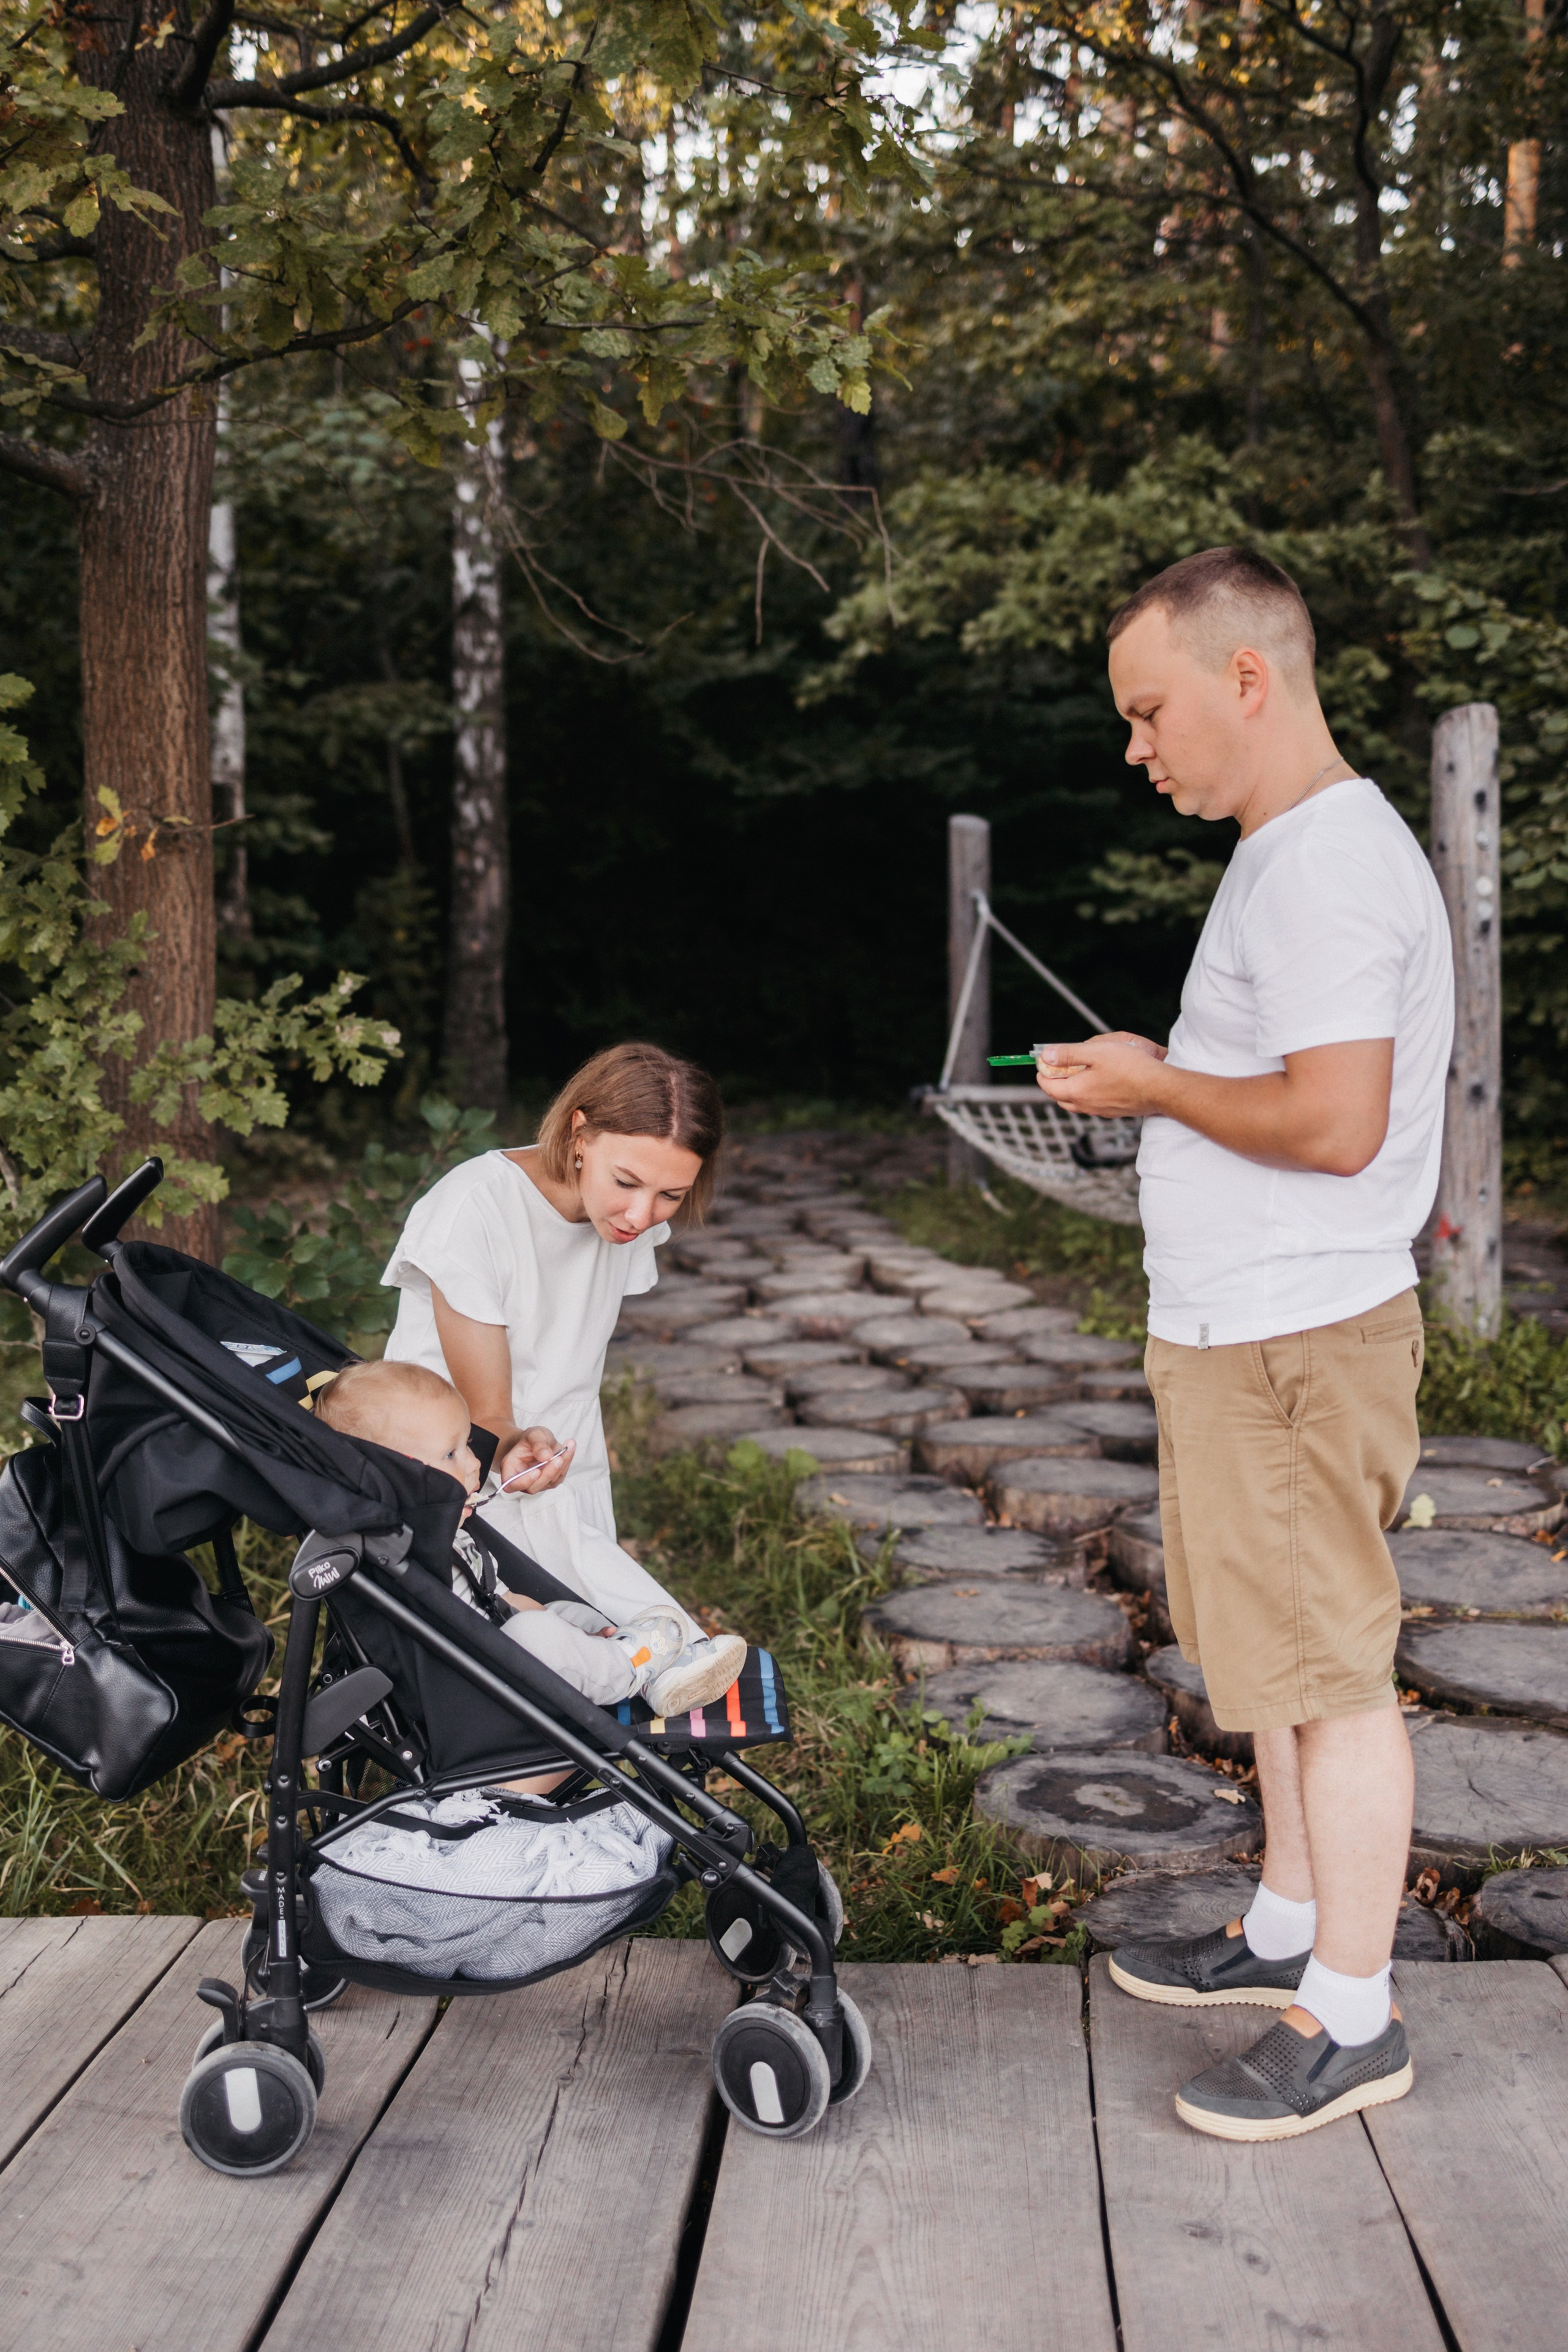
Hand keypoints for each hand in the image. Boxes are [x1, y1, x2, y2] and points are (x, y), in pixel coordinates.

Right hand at [496, 1428, 575, 1494]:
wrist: (539, 1441)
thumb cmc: (532, 1439)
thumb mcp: (534, 1434)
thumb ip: (538, 1444)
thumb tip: (546, 1456)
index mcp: (510, 1468)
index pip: (511, 1484)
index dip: (523, 1482)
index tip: (536, 1471)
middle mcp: (521, 1480)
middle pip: (533, 1487)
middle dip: (548, 1473)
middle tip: (559, 1457)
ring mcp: (536, 1483)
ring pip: (549, 1482)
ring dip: (561, 1466)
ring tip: (568, 1445)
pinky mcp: (549, 1482)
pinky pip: (559, 1477)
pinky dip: (566, 1464)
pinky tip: (569, 1449)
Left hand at [1035, 1032, 1169, 1118]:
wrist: (1160, 1088)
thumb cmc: (1131, 1068)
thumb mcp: (1096, 1052)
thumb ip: (1068, 1054)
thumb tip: (1046, 1056)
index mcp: (1077, 1092)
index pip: (1048, 1086)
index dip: (1043, 1073)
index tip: (1044, 1062)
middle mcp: (1086, 1106)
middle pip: (1060, 1096)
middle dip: (1055, 1081)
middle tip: (1059, 1065)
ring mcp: (1100, 1111)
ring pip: (1076, 1102)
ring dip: (1072, 1088)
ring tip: (1079, 1070)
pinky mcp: (1114, 1112)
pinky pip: (1092, 1104)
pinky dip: (1088, 1093)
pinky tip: (1100, 1079)